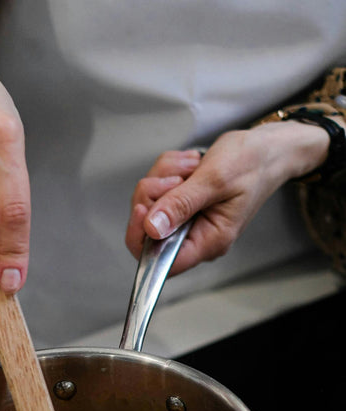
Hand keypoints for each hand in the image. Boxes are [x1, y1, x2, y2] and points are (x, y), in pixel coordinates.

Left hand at [126, 122, 330, 274]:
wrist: (267, 148)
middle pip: (147, 230)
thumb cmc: (252, 164)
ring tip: (192, 166)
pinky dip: (167, 170)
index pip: (161, 262)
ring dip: (163, 176)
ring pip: (149, 204)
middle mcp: (196, 235)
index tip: (143, 208)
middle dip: (154, 195)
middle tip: (178, 177)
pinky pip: (157, 188)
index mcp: (208, 241)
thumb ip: (181, 205)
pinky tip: (190, 164)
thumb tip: (152, 229)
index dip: (142, 239)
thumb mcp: (215, 180)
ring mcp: (188, 219)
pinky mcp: (182, 202)